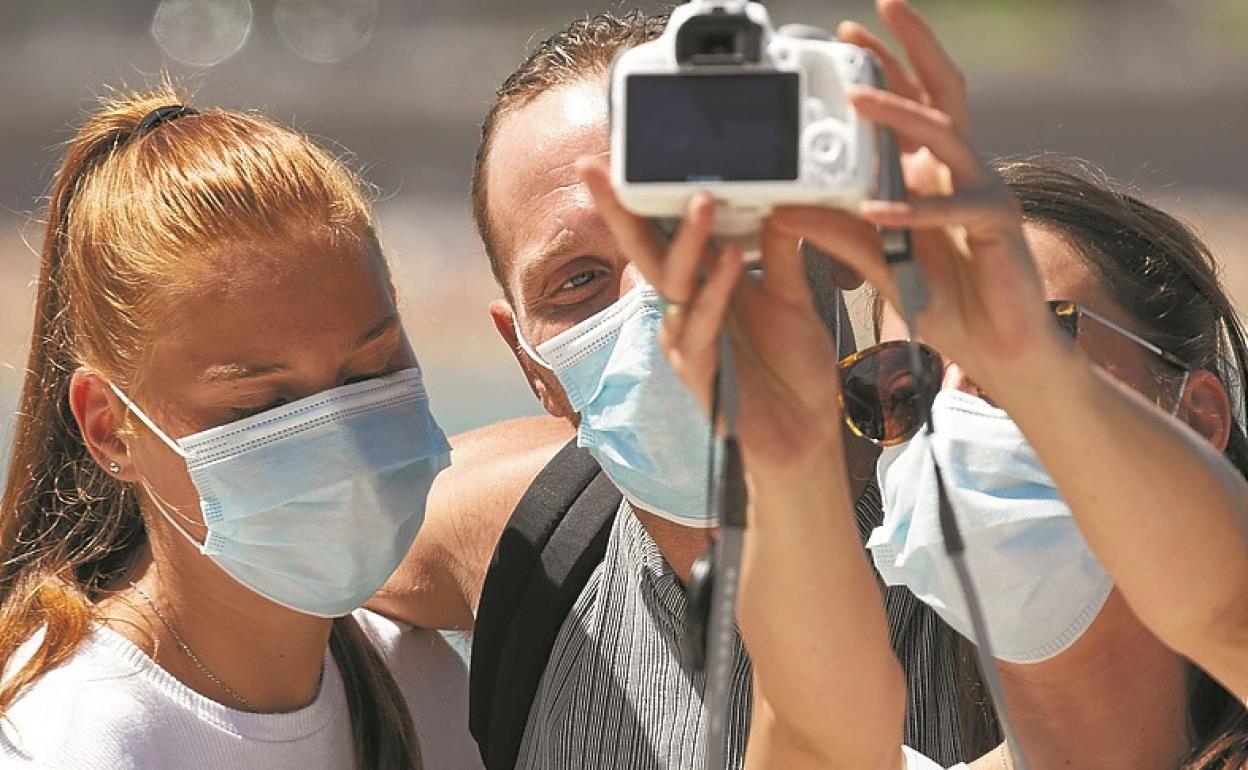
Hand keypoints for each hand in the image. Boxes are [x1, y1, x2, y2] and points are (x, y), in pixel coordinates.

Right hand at [577, 159, 846, 476]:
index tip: (622, 158)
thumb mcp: (793, 300)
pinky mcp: (700, 374)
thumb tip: (779, 203)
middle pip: (644, 252)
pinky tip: (732, 261)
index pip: (663, 234)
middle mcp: (685, 310)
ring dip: (685, 242)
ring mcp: (687, 342)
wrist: (806, 435)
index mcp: (702, 287)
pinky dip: (716, 291)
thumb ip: (782, 255)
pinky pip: (701, 326)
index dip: (642, 198)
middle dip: (618, 210)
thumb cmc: (793, 371)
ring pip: (672, 285)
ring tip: (702, 200)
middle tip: (596, 169)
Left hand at [772, 0, 1062, 396]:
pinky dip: (913, 210)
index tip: (845, 36)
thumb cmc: (945, 302)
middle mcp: (960, 169)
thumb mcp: (875, 263)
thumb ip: (835, 234)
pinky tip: (877, 211)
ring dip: (899, 115)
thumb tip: (782, 210)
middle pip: (941, 90)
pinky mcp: (999, 224)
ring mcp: (984, 190)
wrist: (997, 349)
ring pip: (945, 134)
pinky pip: (953, 209)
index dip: (884, 65)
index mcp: (931, 171)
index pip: (911, 102)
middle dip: (911, 47)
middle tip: (877, 13)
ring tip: (856, 99)